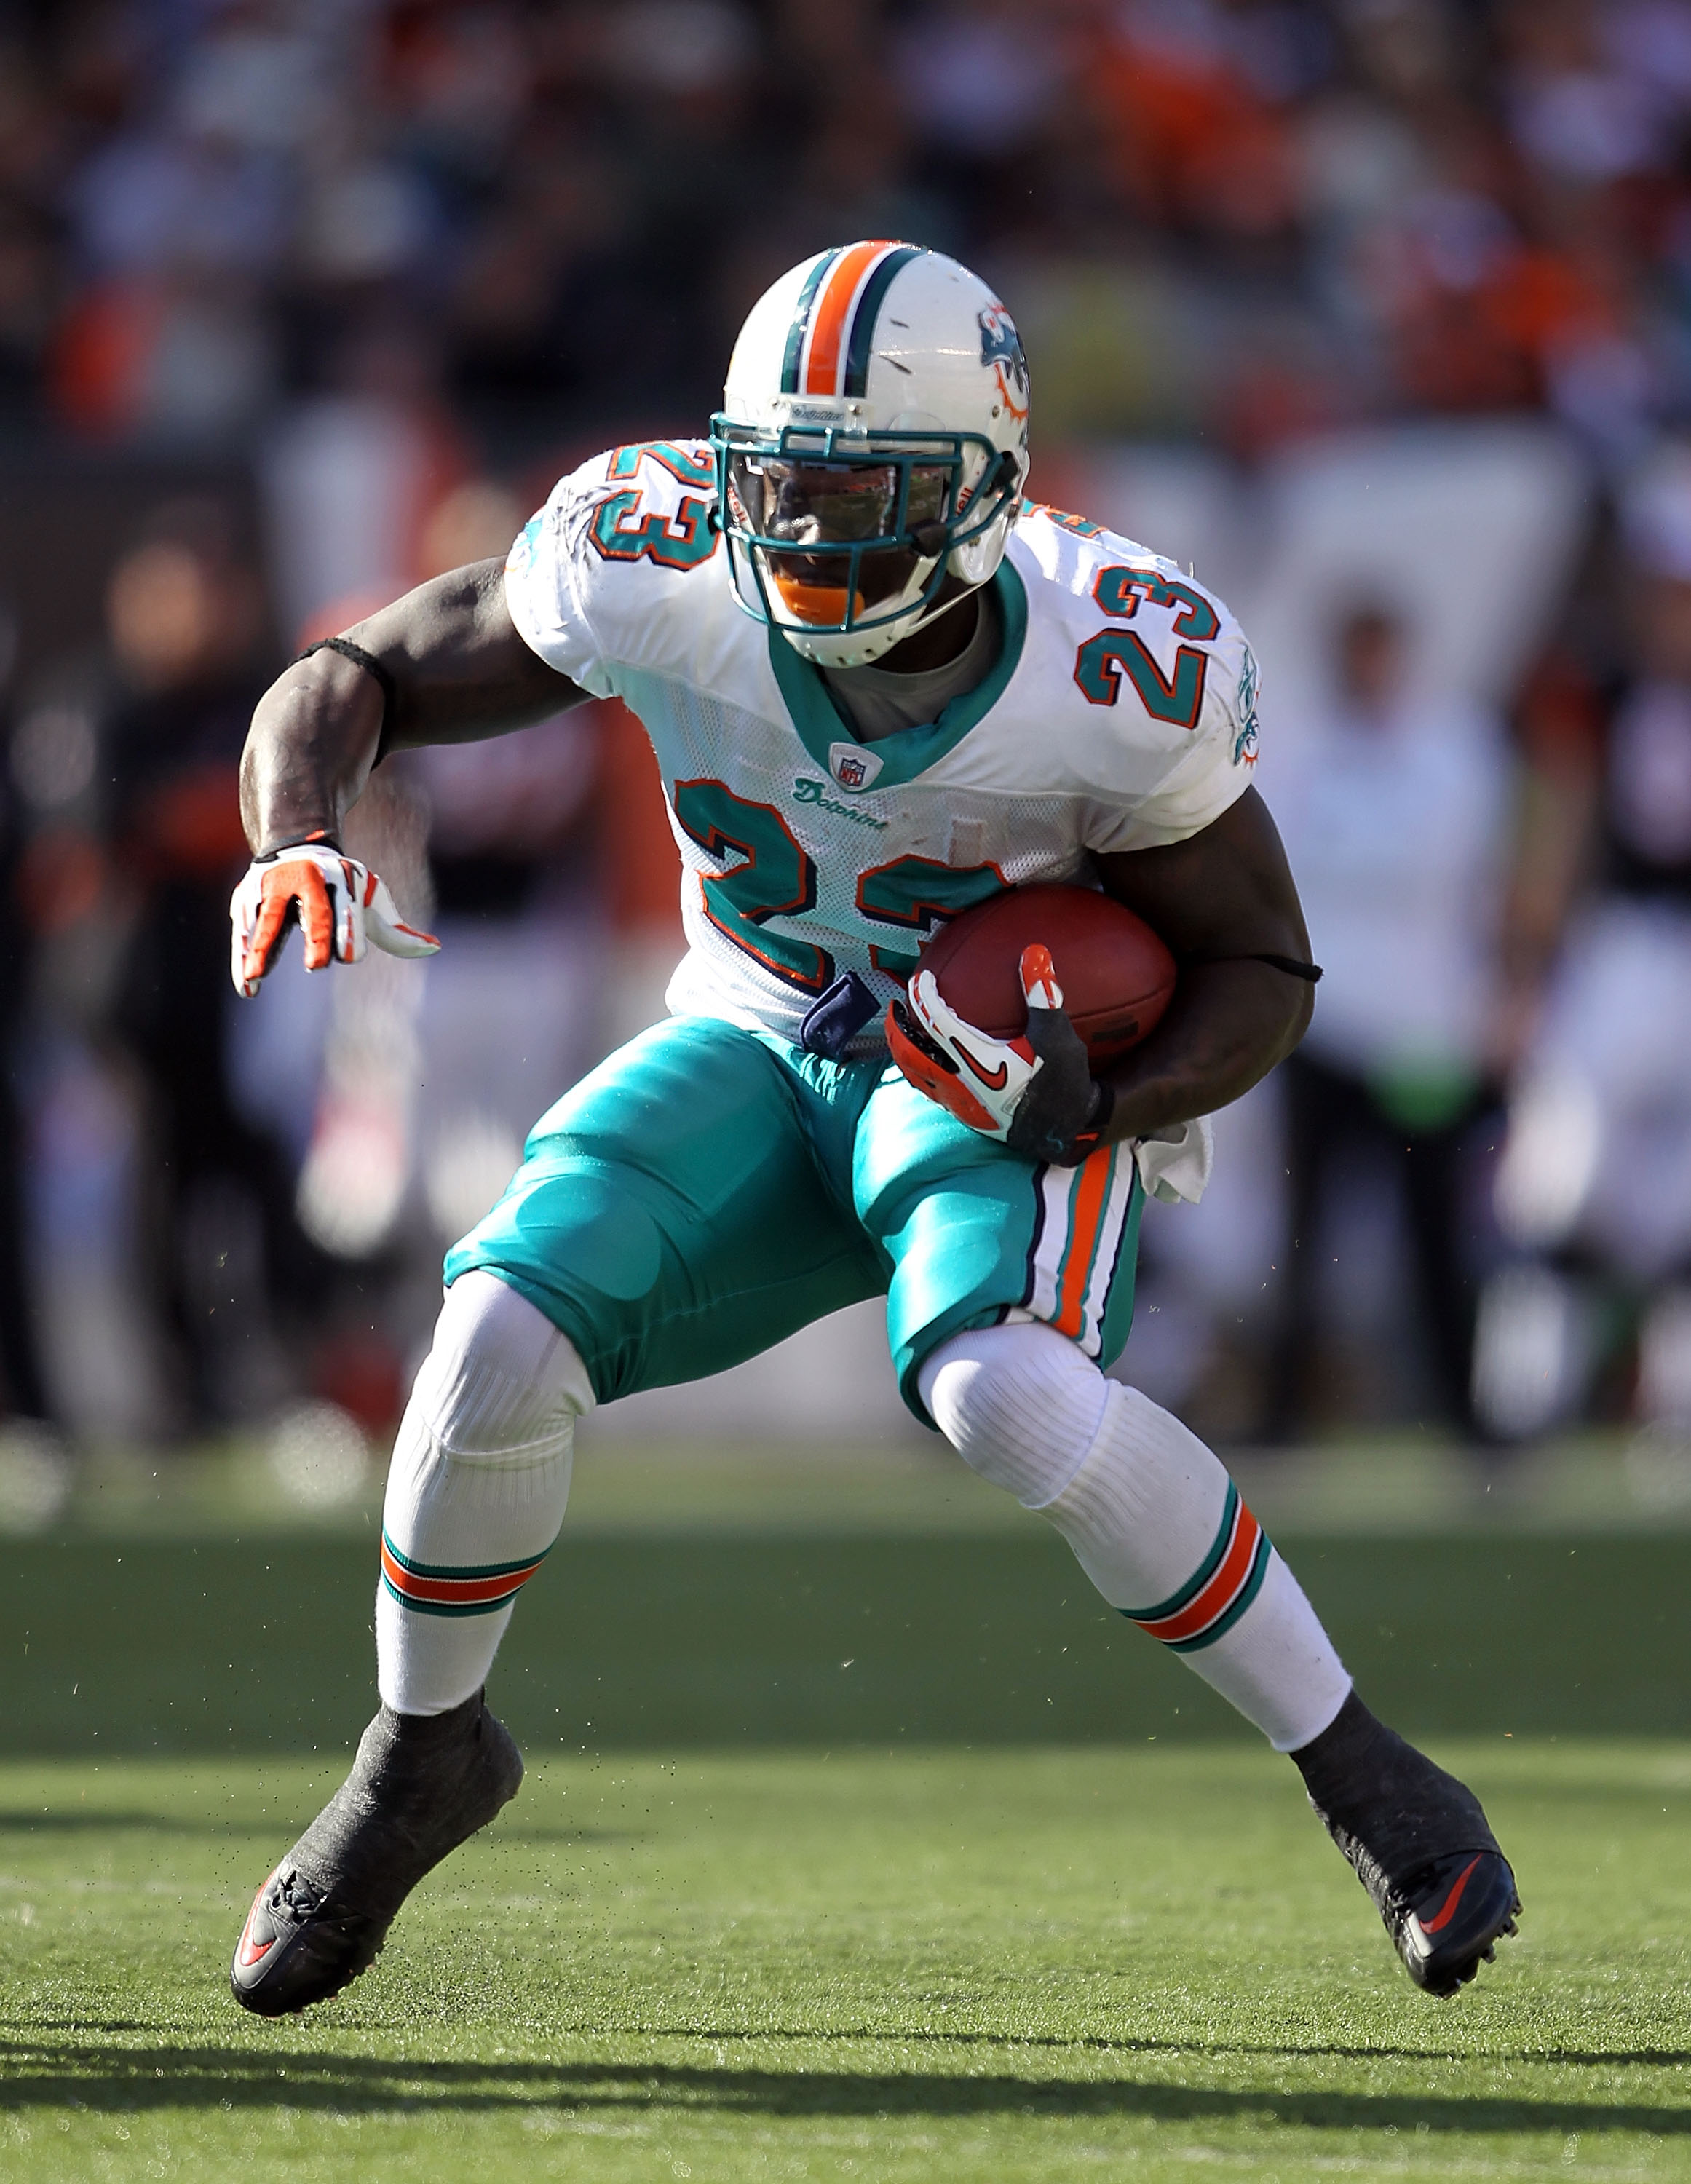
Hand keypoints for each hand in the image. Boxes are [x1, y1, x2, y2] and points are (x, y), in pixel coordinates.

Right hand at [230, 839, 438, 996]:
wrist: (296, 843)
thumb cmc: (341, 884)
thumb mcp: (371, 899)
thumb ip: (396, 930)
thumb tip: (435, 947)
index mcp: (342, 882)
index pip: (347, 916)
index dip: (349, 936)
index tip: (348, 956)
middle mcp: (307, 880)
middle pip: (313, 913)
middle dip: (316, 935)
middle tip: (315, 966)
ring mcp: (273, 886)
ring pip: (268, 921)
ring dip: (260, 950)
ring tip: (254, 979)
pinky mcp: (247, 895)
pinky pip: (245, 929)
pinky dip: (242, 956)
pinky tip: (246, 986)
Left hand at [886, 944, 1109, 1165]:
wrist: (1065, 1133)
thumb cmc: (1062, 1083)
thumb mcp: (1057, 1037)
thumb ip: (1042, 995)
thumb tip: (1035, 951)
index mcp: (975, 1059)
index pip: (936, 1021)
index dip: (924, 996)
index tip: (923, 978)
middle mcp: (958, 1082)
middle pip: (909, 1052)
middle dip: (897, 1028)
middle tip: (895, 1007)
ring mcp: (958, 1102)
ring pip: (915, 1075)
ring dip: (904, 1051)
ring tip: (904, 1032)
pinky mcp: (964, 1115)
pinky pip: (929, 1090)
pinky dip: (920, 1070)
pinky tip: (930, 1062)